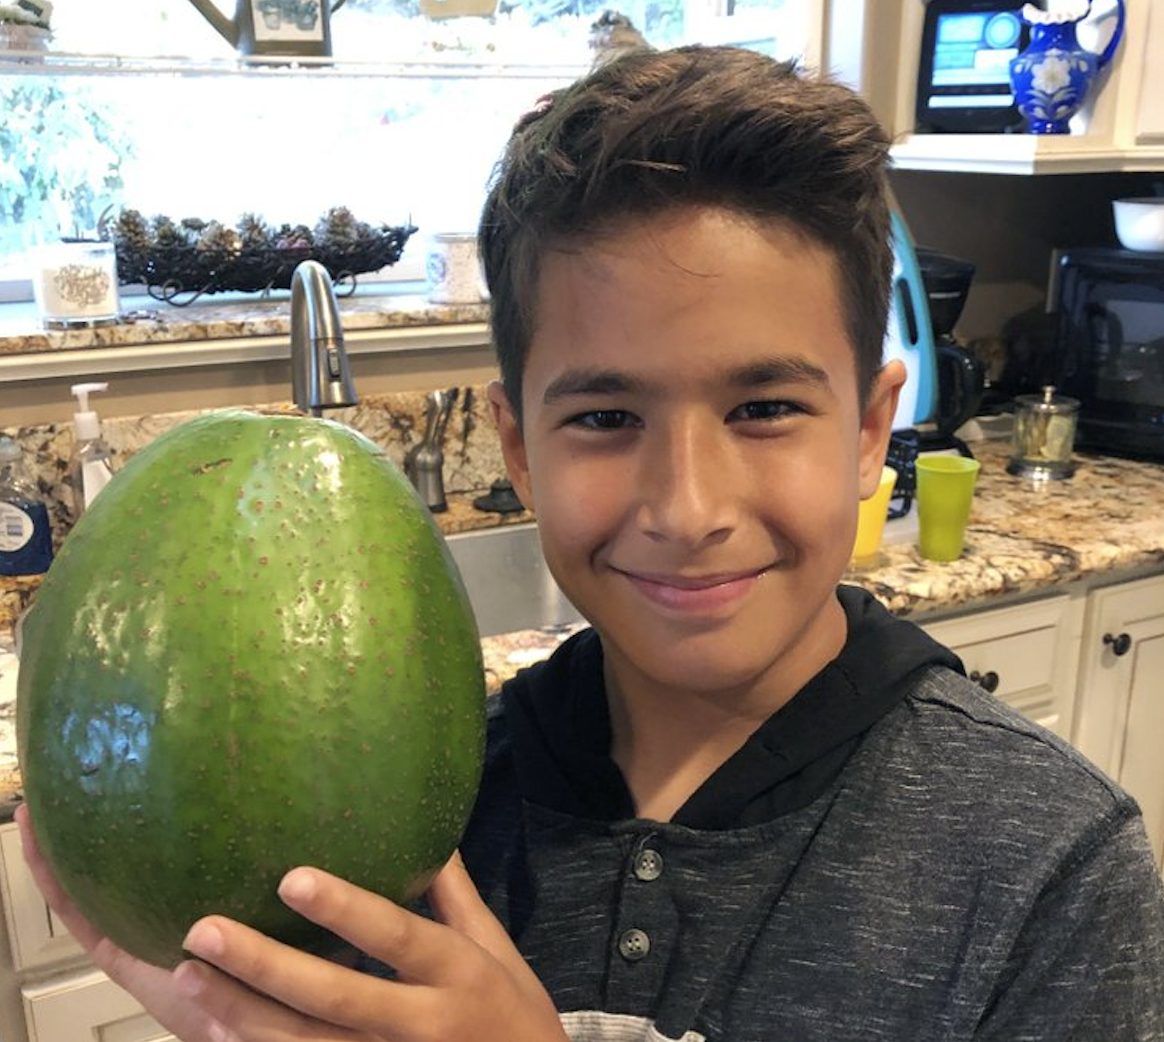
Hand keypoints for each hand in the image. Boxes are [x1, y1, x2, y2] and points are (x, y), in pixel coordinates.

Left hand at [17, 804, 567, 1041]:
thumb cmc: (513, 1016)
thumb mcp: (497, 951)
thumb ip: (457, 896)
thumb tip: (429, 831)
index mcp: (457, 974)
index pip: (396, 937)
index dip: (345, 911)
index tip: (290, 877)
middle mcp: (423, 1024)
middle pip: (336, 998)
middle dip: (267, 965)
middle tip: (203, 930)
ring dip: (243, 1015)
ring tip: (187, 976)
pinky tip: (213, 1031)